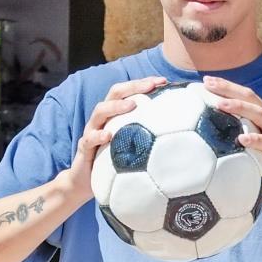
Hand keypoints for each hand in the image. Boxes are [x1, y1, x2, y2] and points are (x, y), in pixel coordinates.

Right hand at [60, 75, 167, 199]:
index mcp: (115, 113)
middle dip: (133, 87)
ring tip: (132, 105)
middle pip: (115, 94)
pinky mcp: (84, 147)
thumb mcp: (131, 146)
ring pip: (100, 111)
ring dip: (116, 106)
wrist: (85, 180)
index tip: (163, 81)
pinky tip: (108, 135)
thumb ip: (147, 135)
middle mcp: (103, 118)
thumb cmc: (113, 161)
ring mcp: (92, 130)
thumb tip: (177, 130)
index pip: (129, 91)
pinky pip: (89, 139)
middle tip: (151, 85)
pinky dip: (98, 135)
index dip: (144, 83)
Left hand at [202, 75, 261, 200]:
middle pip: (250, 98)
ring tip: (221, 105)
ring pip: (259, 115)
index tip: (206, 80)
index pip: (244, 94)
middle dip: (229, 89)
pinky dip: (256, 140)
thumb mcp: (252, 143)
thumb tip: (206, 130)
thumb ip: (236, 133)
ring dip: (240, 108)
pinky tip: (242, 139)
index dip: (227, 85)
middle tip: (210, 84)